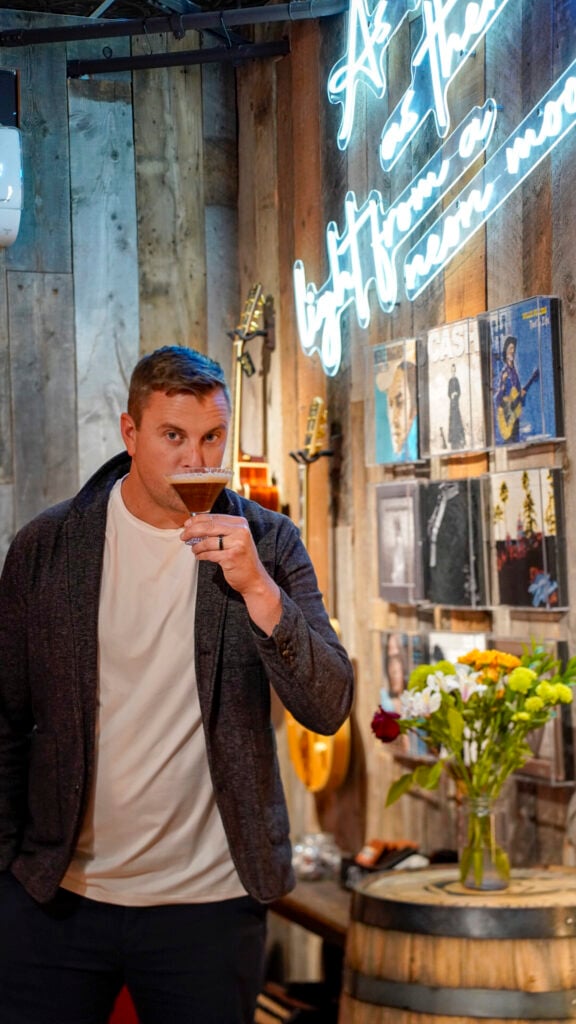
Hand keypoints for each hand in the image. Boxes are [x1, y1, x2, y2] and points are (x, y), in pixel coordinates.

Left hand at [181, 513, 281, 634]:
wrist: (254, 579)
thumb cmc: (241, 558)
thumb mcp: (234, 539)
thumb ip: (219, 530)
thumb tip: (193, 525)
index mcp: (240, 523)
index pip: (213, 517)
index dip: (197, 520)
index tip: (186, 525)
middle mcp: (240, 531)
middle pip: (209, 527)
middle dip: (192, 531)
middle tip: (183, 536)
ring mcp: (237, 544)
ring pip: (208, 542)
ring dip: (197, 546)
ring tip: (194, 550)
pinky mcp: (231, 557)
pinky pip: (209, 554)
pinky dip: (201, 555)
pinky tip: (199, 557)